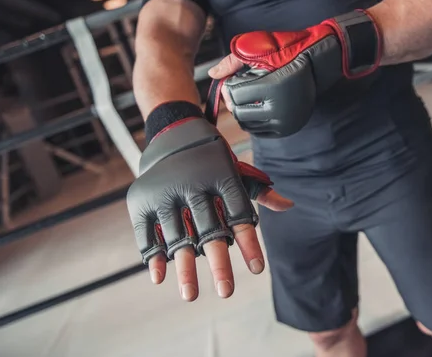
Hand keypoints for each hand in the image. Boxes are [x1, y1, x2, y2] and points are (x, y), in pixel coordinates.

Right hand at [127, 114, 292, 301]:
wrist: (172, 134)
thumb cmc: (211, 162)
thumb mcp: (236, 171)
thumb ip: (259, 192)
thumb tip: (289, 206)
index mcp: (221, 176)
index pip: (240, 213)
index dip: (250, 243)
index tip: (258, 270)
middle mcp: (193, 184)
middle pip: (209, 229)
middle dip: (218, 263)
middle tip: (227, 293)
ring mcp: (165, 192)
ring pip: (177, 235)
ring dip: (184, 268)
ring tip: (191, 296)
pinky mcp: (141, 200)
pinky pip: (147, 232)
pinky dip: (153, 255)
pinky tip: (159, 277)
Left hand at [207, 10, 380, 137]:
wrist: (318, 61)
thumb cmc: (287, 50)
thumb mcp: (257, 49)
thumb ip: (232, 62)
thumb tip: (212, 75)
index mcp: (272, 87)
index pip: (234, 95)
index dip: (230, 86)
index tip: (236, 79)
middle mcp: (280, 109)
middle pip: (239, 112)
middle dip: (236, 100)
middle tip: (242, 88)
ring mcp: (285, 121)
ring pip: (248, 124)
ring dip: (244, 110)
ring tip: (252, 96)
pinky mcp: (289, 128)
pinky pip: (260, 132)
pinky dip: (255, 121)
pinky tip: (259, 107)